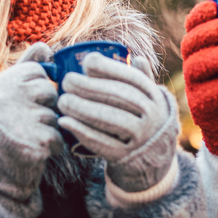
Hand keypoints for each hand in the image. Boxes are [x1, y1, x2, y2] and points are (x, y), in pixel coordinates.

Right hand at [0, 42, 63, 199]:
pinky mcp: (33, 142)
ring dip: (48, 128)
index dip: (37, 88)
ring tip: (28, 136)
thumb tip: (45, 46)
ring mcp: (18, 119)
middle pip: (49, 91)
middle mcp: (4, 98)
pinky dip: (52, 146)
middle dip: (45, 107)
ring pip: (54, 115)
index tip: (24, 102)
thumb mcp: (4, 93)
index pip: (36, 71)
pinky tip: (35, 149)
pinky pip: (58, 136)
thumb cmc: (0, 127)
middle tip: (27, 122)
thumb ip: (25, 67)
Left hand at [57, 54, 176, 192]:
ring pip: (111, 119)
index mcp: (155, 97)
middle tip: (66, 81)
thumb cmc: (143, 120)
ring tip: (62, 101)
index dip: (110, 68)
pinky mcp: (126, 156)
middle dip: (90, 87)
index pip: (133, 79)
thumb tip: (136, 57)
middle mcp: (153, 116)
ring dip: (83, 108)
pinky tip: (64, 122)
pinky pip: (102, 143)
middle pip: (120, 97)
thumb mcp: (149, 100)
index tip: (87, 62)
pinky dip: (82, 131)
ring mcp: (141, 138)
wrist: (153, 159)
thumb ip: (142, 79)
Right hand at [180, 0, 217, 157]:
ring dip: (214, 57)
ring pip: (195, 67)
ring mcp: (196, 87)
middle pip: (190, 44)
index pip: (193, 26)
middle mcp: (195, 64)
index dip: (199, 14)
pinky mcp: (202, 108)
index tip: (215, 6)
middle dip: (207, 33)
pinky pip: (208, 95)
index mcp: (205, 47)